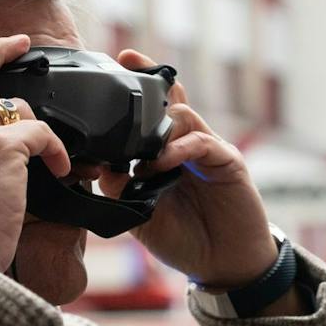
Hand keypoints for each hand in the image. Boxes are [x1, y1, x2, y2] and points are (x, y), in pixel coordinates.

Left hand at [114, 49, 278, 289]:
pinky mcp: (227, 162)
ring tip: (140, 153)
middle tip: (128, 64)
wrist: (224, 264)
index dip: (138, 85)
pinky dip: (179, 149)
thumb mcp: (141, 214)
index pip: (152, 112)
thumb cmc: (185, 238)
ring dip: (159, 127)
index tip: (118, 62)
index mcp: (166, 153)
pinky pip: (201, 142)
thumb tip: (97, 164)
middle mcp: (187, 145)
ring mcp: (209, 150)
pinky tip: (161, 163)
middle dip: (149, 80)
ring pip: (183, 116)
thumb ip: (122, 188)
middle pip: (169, 101)